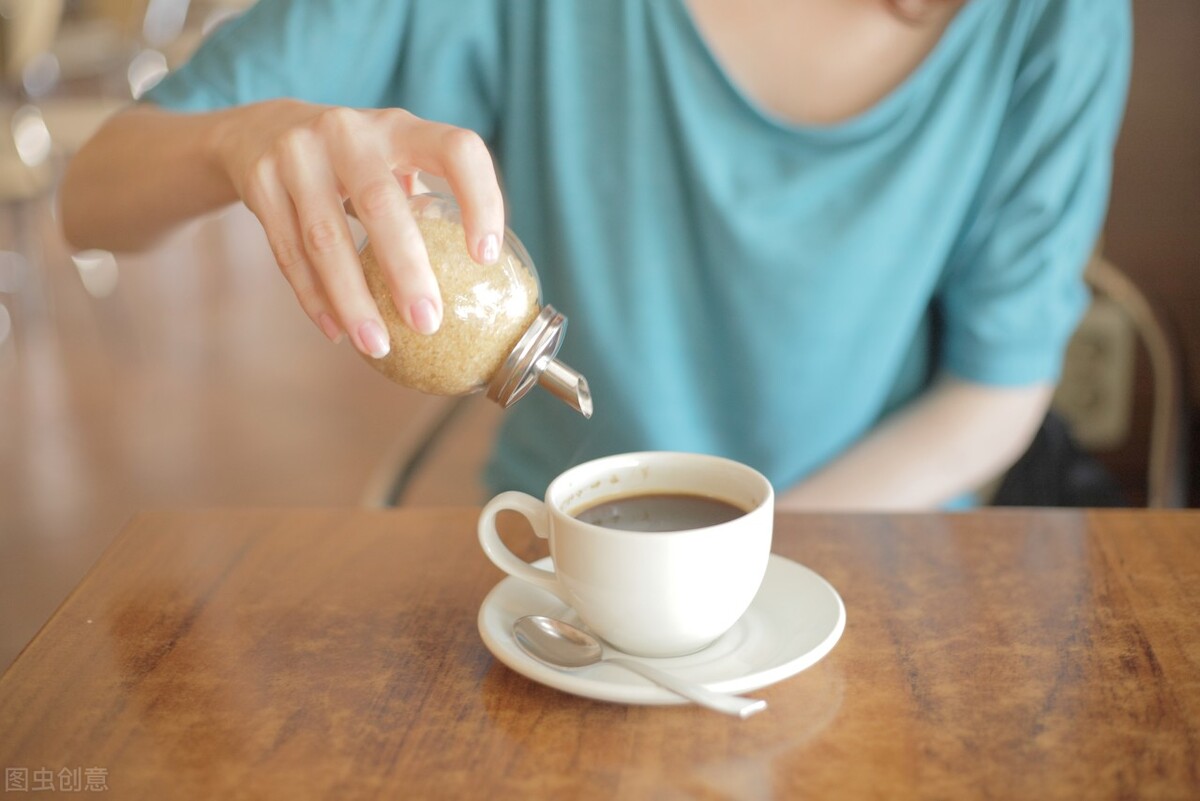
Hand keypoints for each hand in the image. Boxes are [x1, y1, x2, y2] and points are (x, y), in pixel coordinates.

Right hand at [212, 99, 503, 356]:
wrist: (262, 131)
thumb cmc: (355, 162)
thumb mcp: (394, 158)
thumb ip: (429, 201)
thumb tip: (478, 282)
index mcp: (400, 126)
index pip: (456, 150)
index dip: (480, 199)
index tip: (487, 257)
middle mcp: (347, 131)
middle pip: (379, 202)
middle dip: (405, 270)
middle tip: (427, 323)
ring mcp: (297, 153)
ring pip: (325, 238)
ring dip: (353, 300)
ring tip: (378, 345)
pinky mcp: (260, 181)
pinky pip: (288, 252)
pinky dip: (314, 297)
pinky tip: (337, 332)